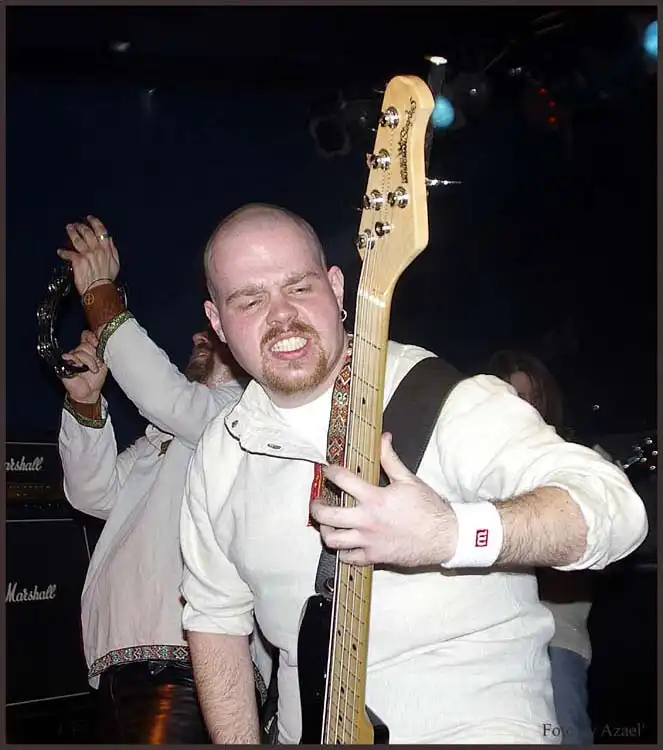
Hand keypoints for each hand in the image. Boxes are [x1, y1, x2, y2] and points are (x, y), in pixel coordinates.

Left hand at [57, 216, 119, 295]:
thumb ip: (112, 249)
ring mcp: (86, 254)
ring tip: (69, 228)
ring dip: (72, 232)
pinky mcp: (78, 261)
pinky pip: (69, 254)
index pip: (101, 231)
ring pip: (77, 239)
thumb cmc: (108, 279)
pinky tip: (60, 251)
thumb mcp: (115, 263)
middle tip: (76, 224)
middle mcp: (96, 249)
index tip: (90, 218)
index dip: (95, 223)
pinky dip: (63, 252)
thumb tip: (109, 239)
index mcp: (106, 249)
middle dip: (80, 226)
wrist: (100, 289)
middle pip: (87, 233)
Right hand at [61, 330, 107, 402]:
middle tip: (98, 363)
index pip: (86, 335)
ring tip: (93, 370)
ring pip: (81, 350)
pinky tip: (83, 368)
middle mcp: (78, 351)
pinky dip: (80, 362)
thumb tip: (103, 341)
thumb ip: (102, 351)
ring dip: (90, 361)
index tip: (98, 343)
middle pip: (85, 343)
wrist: (89, 392)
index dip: (92, 336)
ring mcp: (71, 357)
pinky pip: (72, 356)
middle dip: (94, 354)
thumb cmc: (96, 378)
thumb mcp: (104, 362)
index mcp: (87, 349)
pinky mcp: (66, 364)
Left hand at [310, 433, 457, 566]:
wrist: (444, 537)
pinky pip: (349, 559)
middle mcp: (367, 521)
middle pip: (327, 516)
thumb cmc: (429, 508)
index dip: (331, 472)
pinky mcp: (374, 557)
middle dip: (316, 507)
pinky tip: (345, 543)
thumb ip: (390, 459)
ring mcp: (369, 542)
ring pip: (333, 541)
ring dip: (326, 531)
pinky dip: (343, 552)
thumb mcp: (409, 479)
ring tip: (327, 524)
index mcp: (375, 499)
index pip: (342, 480)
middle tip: (317, 502)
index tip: (328, 470)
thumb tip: (383, 438)